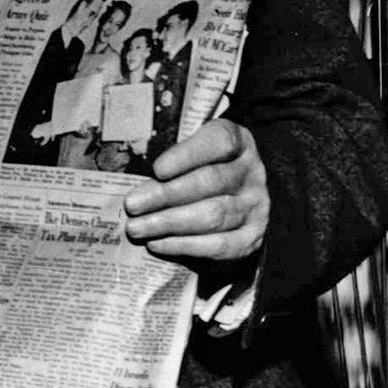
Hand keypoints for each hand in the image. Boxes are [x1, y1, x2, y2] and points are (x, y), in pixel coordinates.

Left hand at [120, 117, 267, 266]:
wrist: (233, 204)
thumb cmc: (199, 171)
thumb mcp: (190, 156)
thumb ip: (170, 164)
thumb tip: (137, 188)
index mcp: (238, 142)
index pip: (218, 142)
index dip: (187, 155)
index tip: (157, 169)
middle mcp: (252, 173)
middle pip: (210, 181)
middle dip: (166, 194)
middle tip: (132, 205)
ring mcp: (255, 207)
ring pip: (213, 215)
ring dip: (169, 223)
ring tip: (137, 228)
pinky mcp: (251, 238)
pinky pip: (219, 245)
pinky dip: (184, 246)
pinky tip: (157, 244)